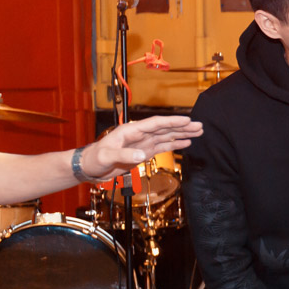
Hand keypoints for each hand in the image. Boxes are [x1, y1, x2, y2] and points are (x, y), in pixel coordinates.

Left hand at [85, 116, 203, 179]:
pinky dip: (174, 144)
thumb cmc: (94, 159)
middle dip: (182, 126)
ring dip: (182, 134)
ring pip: (166, 136)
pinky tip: (185, 143)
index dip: (172, 122)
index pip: (155, 124)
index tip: (187, 120)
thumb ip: (124, 155)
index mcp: (130, 131)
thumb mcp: (107, 157)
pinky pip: (162, 146)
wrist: (89, 168)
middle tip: (199, 125)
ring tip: (198, 132)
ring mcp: (142, 143)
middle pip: (165, 128)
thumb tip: (143, 154)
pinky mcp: (143, 152)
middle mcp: (139, 135)